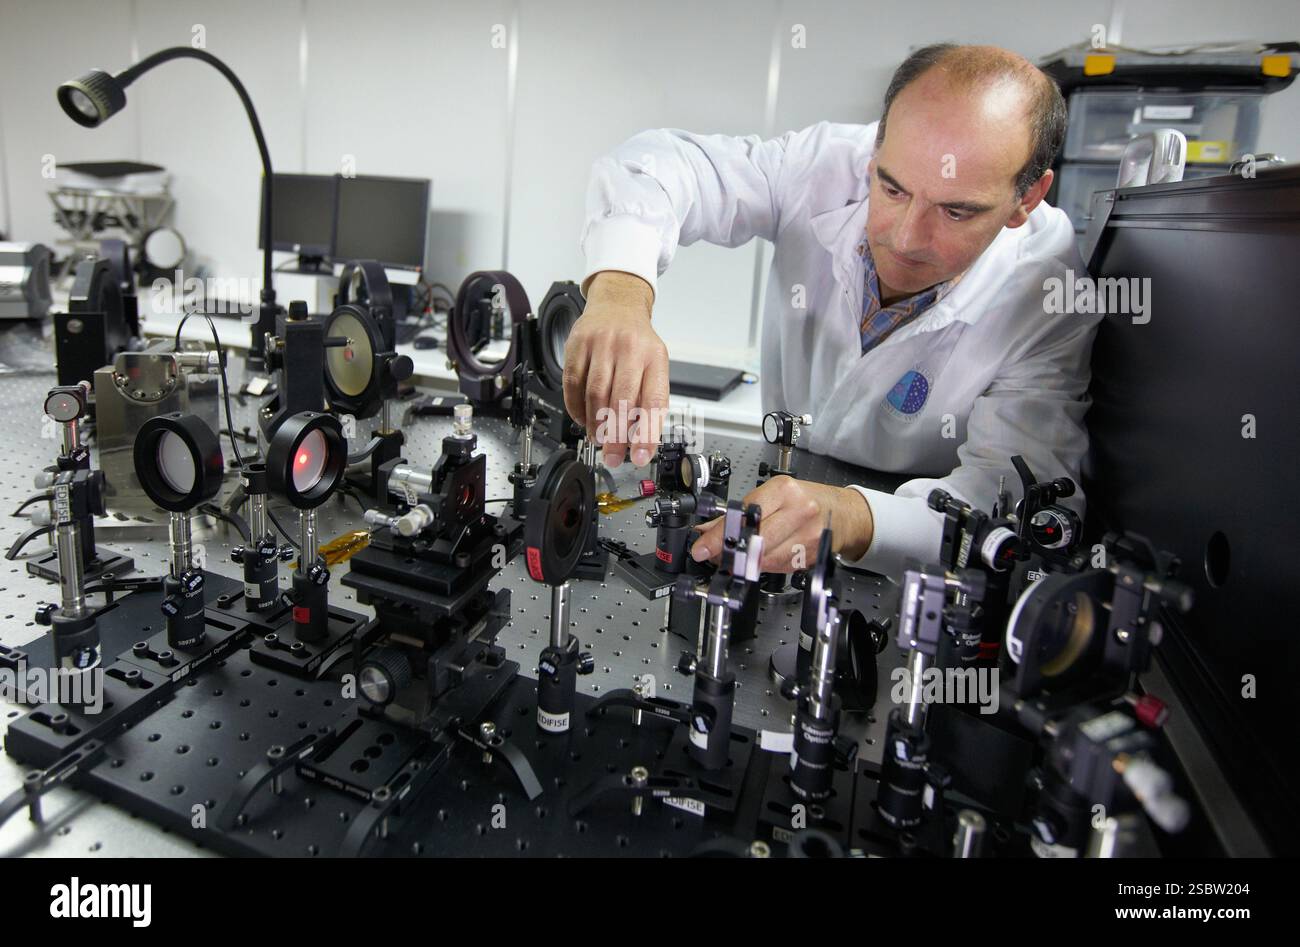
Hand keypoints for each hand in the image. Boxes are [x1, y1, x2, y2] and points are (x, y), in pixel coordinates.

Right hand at [563, 271, 667, 468]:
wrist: (617, 305)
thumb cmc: (637, 343)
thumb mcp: (654, 365)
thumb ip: (649, 399)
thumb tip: (640, 441)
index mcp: (655, 358)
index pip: (653, 401)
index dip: (646, 434)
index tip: (640, 457)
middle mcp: (630, 348)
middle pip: (621, 400)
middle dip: (616, 436)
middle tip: (612, 457)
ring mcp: (602, 344)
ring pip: (595, 393)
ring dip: (595, 424)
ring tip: (597, 439)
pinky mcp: (578, 344)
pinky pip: (573, 382)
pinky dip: (576, 407)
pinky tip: (582, 418)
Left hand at [690, 476, 874, 572]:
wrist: (843, 514)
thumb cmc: (807, 500)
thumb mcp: (773, 494)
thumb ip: (739, 512)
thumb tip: (706, 529)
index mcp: (784, 491)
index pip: (746, 514)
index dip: (721, 534)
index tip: (703, 547)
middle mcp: (799, 511)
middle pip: (756, 540)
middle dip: (730, 551)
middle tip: (713, 555)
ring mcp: (807, 536)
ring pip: (766, 558)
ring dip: (745, 561)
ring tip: (736, 556)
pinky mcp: (810, 556)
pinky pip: (778, 567)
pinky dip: (764, 565)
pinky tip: (761, 558)